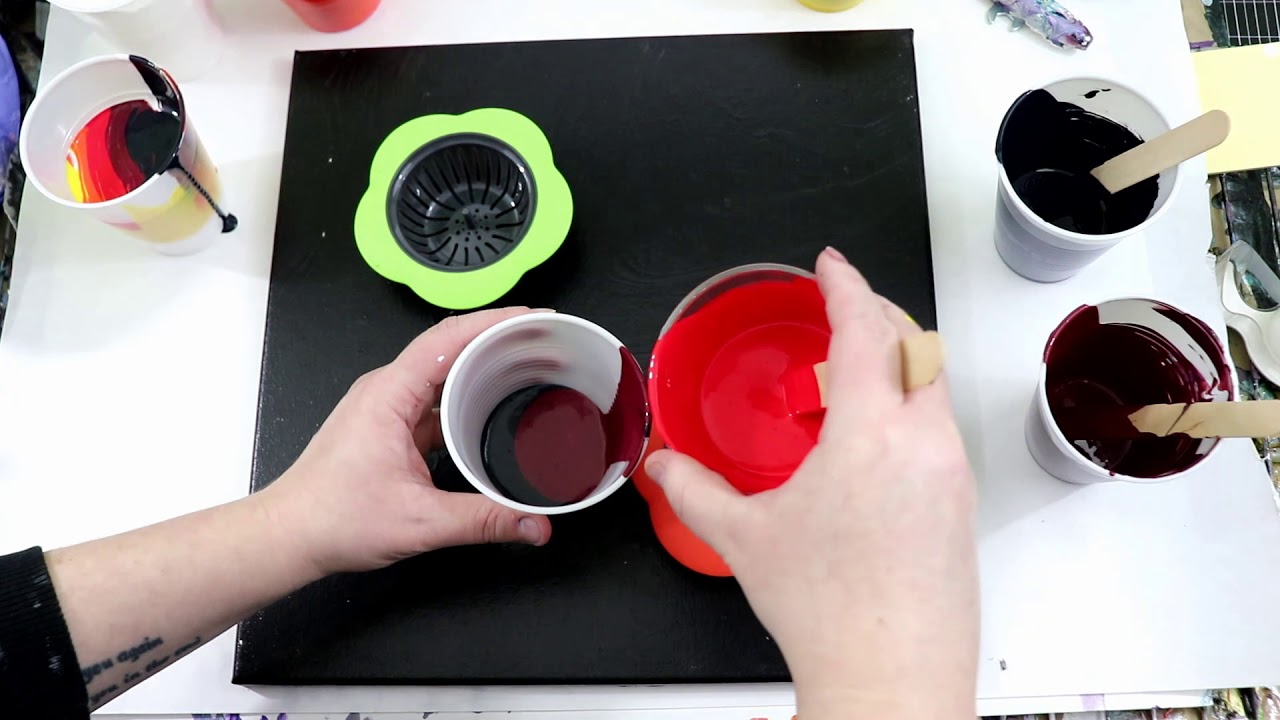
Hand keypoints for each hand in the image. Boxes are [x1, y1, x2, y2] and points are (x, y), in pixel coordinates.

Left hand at [258, 308, 552, 577]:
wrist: (289, 536)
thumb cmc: (331, 519)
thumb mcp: (421, 522)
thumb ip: (484, 521)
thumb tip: (533, 523)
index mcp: (389, 394)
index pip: (447, 338)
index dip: (494, 321)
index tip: (533, 318)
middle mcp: (385, 391)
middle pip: (449, 346)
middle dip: (497, 338)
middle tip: (541, 341)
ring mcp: (386, 407)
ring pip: (441, 373)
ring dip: (481, 367)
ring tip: (524, 367)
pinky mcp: (389, 426)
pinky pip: (434, 399)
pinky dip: (466, 396)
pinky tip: (491, 409)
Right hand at [644, 249, 977, 717]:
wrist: (892, 679)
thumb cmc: (829, 613)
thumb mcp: (744, 539)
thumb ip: (693, 491)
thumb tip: (661, 467)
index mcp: (872, 435)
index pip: (867, 329)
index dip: (847, 285)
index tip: (831, 265)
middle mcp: (925, 443)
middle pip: (915, 344)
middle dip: (878, 314)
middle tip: (841, 311)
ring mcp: (953, 475)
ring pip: (933, 387)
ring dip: (897, 363)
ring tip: (848, 382)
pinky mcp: (962, 506)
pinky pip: (941, 430)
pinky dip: (909, 409)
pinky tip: (871, 445)